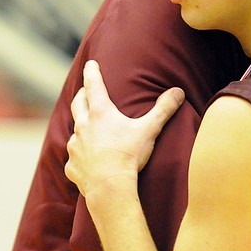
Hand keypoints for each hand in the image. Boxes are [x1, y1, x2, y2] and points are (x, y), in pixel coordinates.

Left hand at [65, 60, 183, 200]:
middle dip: (81, 94)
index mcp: (100, 113)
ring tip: (88, 128)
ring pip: (76, 131)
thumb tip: (178, 91)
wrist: (110, 186)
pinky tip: (88, 161)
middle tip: (84, 90)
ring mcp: (75, 146)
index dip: (92, 72)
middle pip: (78, 104)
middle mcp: (83, 126)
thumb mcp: (149, 129)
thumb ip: (163, 109)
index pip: (93, 85)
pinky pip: (74, 158)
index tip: (90, 63)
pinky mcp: (71, 166)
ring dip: (81, 126)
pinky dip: (81, 156)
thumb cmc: (129, 155)